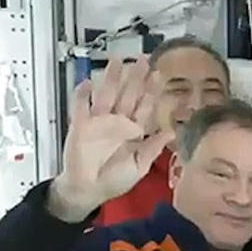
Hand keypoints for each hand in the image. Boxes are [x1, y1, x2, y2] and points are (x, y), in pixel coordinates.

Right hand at [50, 56, 172, 220]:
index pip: (145, 106)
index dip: (152, 91)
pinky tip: (87, 84)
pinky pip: (80, 107)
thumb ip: (153, 147)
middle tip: (144, 59)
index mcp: (134, 130)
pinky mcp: (80, 126)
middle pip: (128, 95)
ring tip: (118, 61)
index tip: (159, 75)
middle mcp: (118, 122)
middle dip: (136, 77)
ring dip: (111, 78)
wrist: (89, 190)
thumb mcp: (140, 166)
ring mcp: (99, 122)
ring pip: (107, 95)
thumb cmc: (115, 179)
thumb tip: (171, 131)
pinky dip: (82, 96)